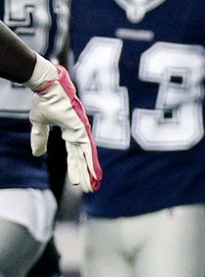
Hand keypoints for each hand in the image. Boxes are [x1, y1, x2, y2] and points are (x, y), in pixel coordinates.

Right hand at [27, 57, 101, 192]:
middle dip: (85, 174)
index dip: (76, 167)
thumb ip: (39, 138)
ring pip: (86, 156)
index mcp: (69, 131)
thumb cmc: (45, 101)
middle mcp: (77, 132)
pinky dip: (91, 160)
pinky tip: (95, 171)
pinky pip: (87, 147)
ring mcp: (80, 130)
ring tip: (94, 186)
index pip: (73, 154)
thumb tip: (38, 153)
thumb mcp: (39, 124)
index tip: (77, 182)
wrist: (47, 87)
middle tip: (91, 188)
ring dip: (89, 171)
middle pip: (81, 158)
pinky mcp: (81, 127)